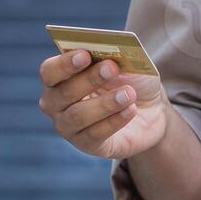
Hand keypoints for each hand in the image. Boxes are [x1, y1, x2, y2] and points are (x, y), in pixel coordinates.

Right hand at [38, 51, 171, 159]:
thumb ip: (115, 56)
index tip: (85, 55)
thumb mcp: (126, 63)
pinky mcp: (88, 145)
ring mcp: (69, 127)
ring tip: (129, 93)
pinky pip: (96, 134)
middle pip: (63, 93)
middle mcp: (56, 104)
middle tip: (112, 68)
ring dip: (105, 103)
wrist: (150, 109)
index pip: (49, 71)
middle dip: (89, 79)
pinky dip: (114, 120)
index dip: (65, 63)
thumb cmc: (130, 79)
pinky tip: (131, 110)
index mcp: (58, 77)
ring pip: (78, 116)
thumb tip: (111, 54)